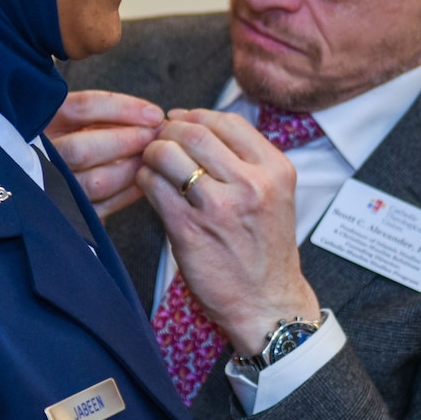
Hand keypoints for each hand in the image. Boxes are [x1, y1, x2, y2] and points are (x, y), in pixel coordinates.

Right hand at [47, 90, 162, 217]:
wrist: (40, 178)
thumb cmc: (69, 137)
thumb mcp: (75, 117)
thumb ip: (104, 114)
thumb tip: (151, 117)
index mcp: (42, 120)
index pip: (83, 108)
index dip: (123, 109)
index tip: (155, 114)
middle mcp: (40, 153)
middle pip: (83, 149)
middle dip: (126, 141)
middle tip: (155, 136)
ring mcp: (52, 185)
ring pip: (95, 182)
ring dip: (130, 169)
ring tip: (152, 158)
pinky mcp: (67, 212)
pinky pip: (101, 206)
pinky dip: (128, 193)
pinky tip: (144, 180)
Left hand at [135, 108, 317, 354]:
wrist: (267, 304)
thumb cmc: (265, 251)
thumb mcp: (275, 197)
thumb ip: (248, 162)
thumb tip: (200, 127)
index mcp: (275, 170)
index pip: (228, 121)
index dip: (196, 115)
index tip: (181, 121)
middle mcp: (251, 184)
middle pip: (195, 132)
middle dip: (169, 131)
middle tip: (160, 140)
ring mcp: (219, 207)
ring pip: (168, 154)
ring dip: (152, 153)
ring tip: (153, 164)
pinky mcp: (189, 230)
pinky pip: (154, 187)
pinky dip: (144, 180)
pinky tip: (150, 187)